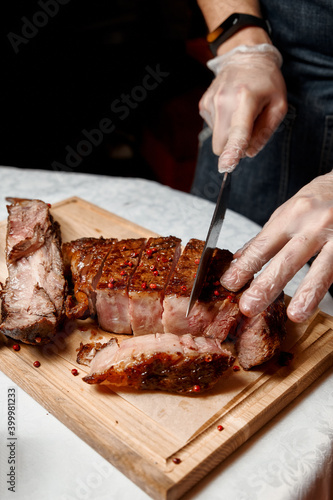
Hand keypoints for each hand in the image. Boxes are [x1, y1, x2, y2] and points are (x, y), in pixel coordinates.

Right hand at [199, 44, 287, 171]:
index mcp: (246, 100)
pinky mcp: (203, 105)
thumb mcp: (278, 105)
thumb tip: (249, 153)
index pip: (238, 132)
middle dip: (233, 146)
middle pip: (222, 145)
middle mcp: (224, 101)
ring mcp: (210, 103)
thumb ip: (265, 131)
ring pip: (217, 138)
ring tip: (240, 112)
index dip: (232, 152)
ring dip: (229, 133)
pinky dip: (223, 124)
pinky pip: (213, 128)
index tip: (226, 167)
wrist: (244, 56)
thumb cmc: (266, 82)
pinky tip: (230, 108)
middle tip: (248, 128)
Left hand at [220, 172, 332, 321]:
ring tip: (296, 314)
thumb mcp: (291, 209)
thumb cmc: (323, 196)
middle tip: (249, 306)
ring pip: (323, 268)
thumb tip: (240, 257)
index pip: (264, 245)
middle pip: (288, 260)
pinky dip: (328, 289)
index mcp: (294, 214)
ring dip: (308, 293)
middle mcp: (316, 224)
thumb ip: (268, 236)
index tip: (230, 283)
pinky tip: (319, 303)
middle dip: (267, 286)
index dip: (245, 266)